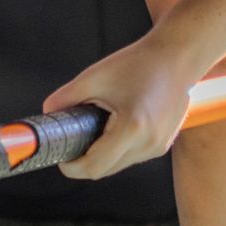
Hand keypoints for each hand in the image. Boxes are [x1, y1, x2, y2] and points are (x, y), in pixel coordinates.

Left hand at [42, 32, 203, 179]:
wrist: (178, 56)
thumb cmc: (139, 63)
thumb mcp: (95, 76)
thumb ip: (66, 98)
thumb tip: (47, 115)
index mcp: (132, 129)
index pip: (93, 167)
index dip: (72, 166)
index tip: (61, 155)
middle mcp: (149, 144)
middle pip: (105, 169)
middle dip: (85, 158)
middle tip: (73, 137)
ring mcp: (159, 147)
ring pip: (118, 165)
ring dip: (103, 152)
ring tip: (100, 123)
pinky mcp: (163, 145)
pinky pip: (132, 156)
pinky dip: (119, 146)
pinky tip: (118, 122)